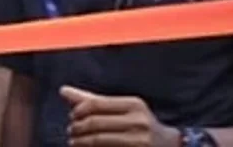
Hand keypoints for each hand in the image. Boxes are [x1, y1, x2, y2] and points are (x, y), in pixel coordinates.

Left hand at [61, 86, 179, 146]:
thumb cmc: (139, 124)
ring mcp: (140, 141)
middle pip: (95, 123)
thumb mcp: (122, 109)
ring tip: (75, 142)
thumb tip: (63, 91)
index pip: (95, 104)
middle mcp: (139, 121)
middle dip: (77, 128)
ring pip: (99, 140)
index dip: (78, 111)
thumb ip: (93, 101)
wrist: (169, 145)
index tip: (72, 117)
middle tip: (71, 131)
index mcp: (134, 105)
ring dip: (81, 142)